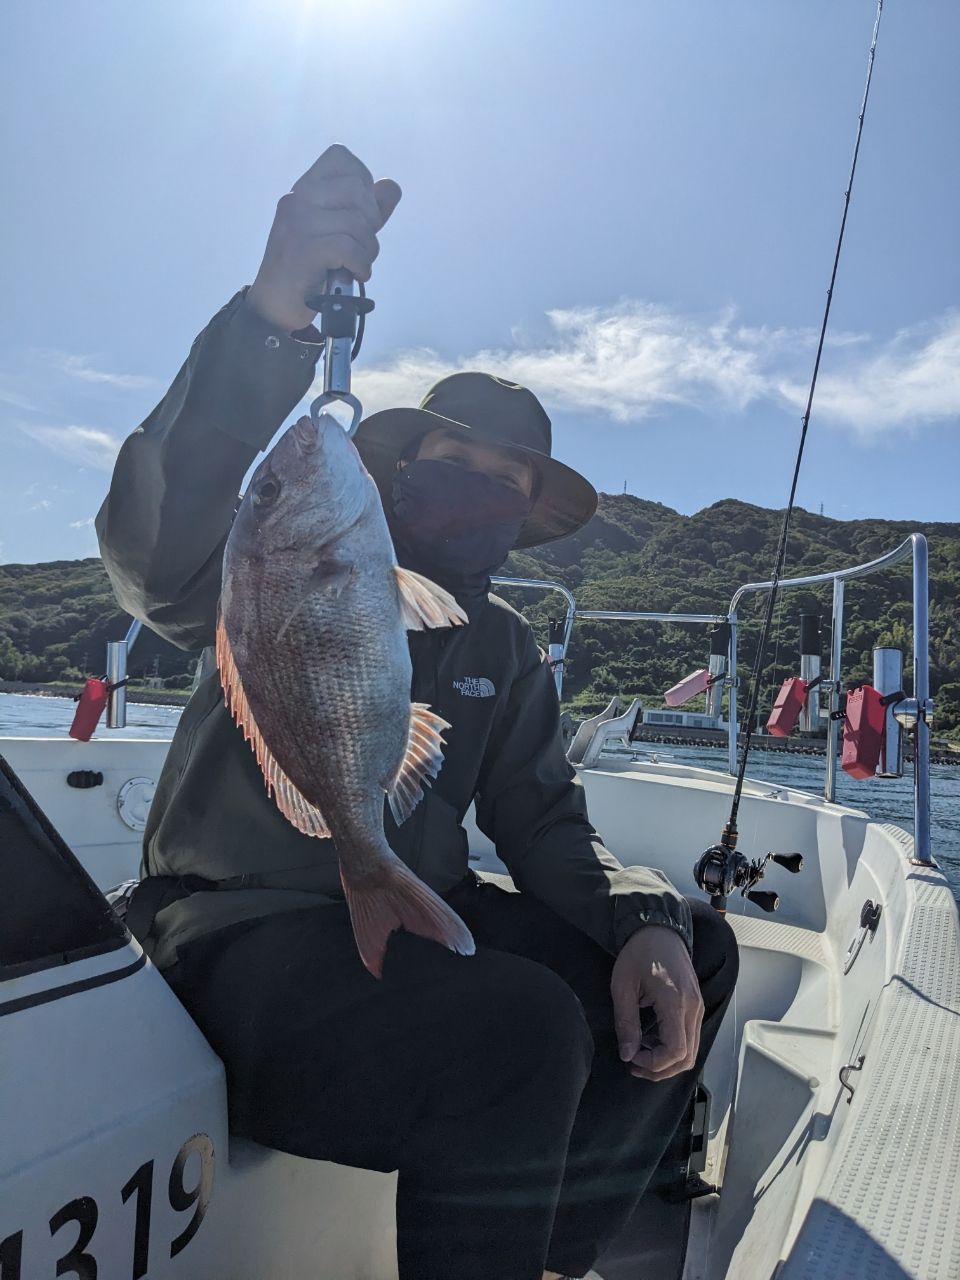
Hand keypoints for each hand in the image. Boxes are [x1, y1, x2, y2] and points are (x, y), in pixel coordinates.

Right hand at [247, 144, 401, 331]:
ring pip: (356, 223)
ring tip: (357, 266)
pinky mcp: (302, 250)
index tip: (360, 213)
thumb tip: (391, 186)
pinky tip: (355, 275)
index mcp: (305, 189)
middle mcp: (298, 199)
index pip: (341, 158)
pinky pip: (348, 247)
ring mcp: (297, 223)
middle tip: (363, 248)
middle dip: (371, 223)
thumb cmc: (309, 269)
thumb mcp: (340, 233)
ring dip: (368, 250)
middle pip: (357, 191)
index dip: (362, 183)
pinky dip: (360, 265)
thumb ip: (366, 210)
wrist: (275, 306)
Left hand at [611, 925, 703, 1081]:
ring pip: (692, 1052)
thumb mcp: (623, 986)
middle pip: (687, 1058)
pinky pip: (690, 1038)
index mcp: (676, 1001)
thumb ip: (626, 1023)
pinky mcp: (696, 1006)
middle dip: (660, 1069)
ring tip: (640, 1054)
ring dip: (667, 1062)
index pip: (676, 1052)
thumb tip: (627, 1054)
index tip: (631, 1056)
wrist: (659, 929)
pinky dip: (674, 1049)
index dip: (653, 1064)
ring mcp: (698, 1007)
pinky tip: (652, 1041)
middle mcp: (694, 1008)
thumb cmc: (639, 953)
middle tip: (633, 1063)